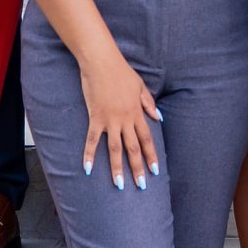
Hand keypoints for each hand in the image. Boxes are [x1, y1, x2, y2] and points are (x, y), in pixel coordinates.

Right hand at [80, 55, 161, 187]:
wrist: (101, 62)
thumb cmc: (121, 72)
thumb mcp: (140, 86)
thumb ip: (148, 104)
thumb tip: (159, 118)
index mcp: (137, 113)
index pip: (147, 139)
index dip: (151, 156)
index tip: (155, 171)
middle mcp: (125, 120)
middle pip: (133, 149)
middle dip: (138, 168)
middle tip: (141, 186)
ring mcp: (110, 120)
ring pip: (116, 149)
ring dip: (117, 168)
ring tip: (119, 185)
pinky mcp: (95, 118)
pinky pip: (92, 140)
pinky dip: (90, 154)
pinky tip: (88, 169)